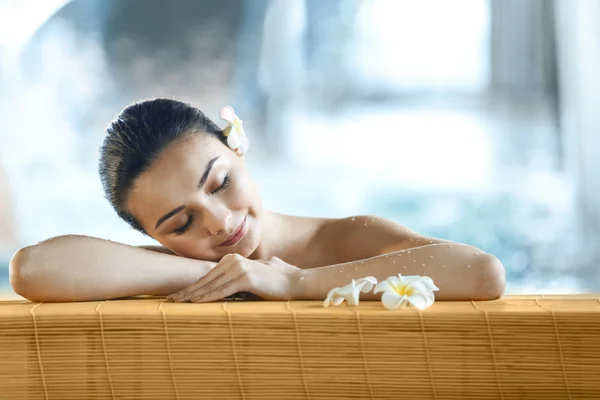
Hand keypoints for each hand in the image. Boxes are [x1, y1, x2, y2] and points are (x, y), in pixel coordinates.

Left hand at [167, 254, 301, 302]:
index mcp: (233, 259)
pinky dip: (207, 297)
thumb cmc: (276, 281)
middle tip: (170, 299)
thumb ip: (239, 277)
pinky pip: (222, 290)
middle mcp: (233, 260)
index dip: (193, 285)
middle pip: (205, 279)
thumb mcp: (254, 276)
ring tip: (178, 303)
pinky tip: (196, 303)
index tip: (179, 294)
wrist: (294, 282)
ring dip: (193, 295)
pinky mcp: (245, 278)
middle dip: (187, 290)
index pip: (208, 275)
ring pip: (211, 285)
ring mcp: (239, 268)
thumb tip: (229, 286)